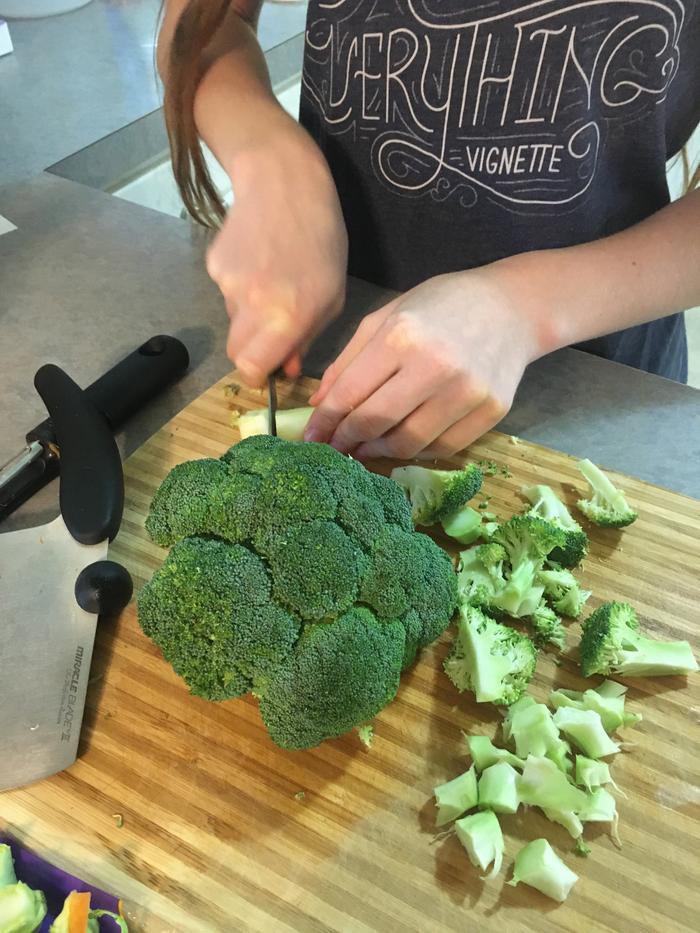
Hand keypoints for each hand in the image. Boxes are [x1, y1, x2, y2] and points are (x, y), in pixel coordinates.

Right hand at [206, 126, 347, 384]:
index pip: (251, 367)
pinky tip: (259, 260)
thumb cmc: (321, 239)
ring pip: (233, 320)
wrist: (282, 181)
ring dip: (250, 314)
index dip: (257, 375)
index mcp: (288, 316)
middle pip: (236, 352)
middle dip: (252, 350)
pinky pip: (226, 292)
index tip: (266, 370)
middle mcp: (254, 305)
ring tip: (274, 279)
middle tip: (272, 331)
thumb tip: (287, 369)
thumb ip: (306, 338)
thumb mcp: (331, 295)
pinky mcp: (214, 265)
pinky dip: (241, 286)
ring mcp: (229, 284)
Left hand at [305, 268, 542, 458]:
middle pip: (375, 422)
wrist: (511, 308)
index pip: (350, 393)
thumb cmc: (442, 306)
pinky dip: (416, 451)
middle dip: (347, 440)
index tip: (312, 438)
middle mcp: (436, 365)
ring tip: (365, 447)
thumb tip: (320, 405)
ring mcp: (468, 391)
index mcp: (402, 335)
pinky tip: (401, 442)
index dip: (325, 422)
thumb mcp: (388, 316)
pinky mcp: (492, 411)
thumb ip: (349, 360)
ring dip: (379, 451)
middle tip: (335, 448)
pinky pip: (443, 447)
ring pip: (409, 443)